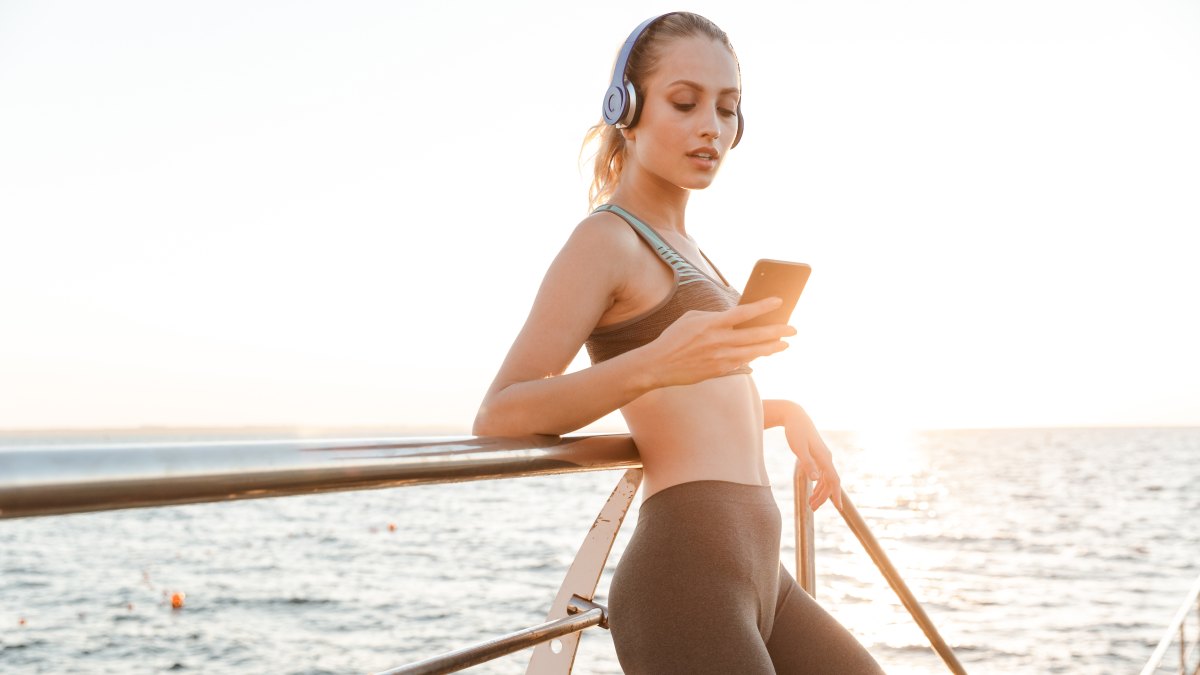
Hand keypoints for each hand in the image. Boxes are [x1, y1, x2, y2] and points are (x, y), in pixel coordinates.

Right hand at [646, 297, 794, 387]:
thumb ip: (715, 317)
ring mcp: (721, 358)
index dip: (764, 306)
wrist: (659, 365)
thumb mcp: (692, 319)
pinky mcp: (719, 370)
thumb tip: (735, 318)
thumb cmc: (674, 338)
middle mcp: (719, 341)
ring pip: (754, 352)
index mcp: (712, 323)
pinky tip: (764, 353)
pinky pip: (743, 363)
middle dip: (778, 331)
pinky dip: (755, 357)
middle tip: (793, 329)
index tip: (780, 302)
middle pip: (756, 335)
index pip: (744, 312)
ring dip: (772, 347)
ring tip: (784, 344)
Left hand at [782, 403, 843, 510]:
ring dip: (820, 492)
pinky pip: (822, 473)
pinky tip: (813, 490)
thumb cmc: (795, 432)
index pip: (834, 480)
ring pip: (826, 479)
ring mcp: (823, 457)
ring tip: (811, 504)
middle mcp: (826, 458)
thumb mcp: (799, 448)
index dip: (837, 494)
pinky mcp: (818, 455)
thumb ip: (807, 464)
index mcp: (824, 457)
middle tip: (813, 509)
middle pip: (829, 482)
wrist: (795, 416)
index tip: (839, 508)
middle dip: (824, 497)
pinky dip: (818, 484)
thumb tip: (815, 480)